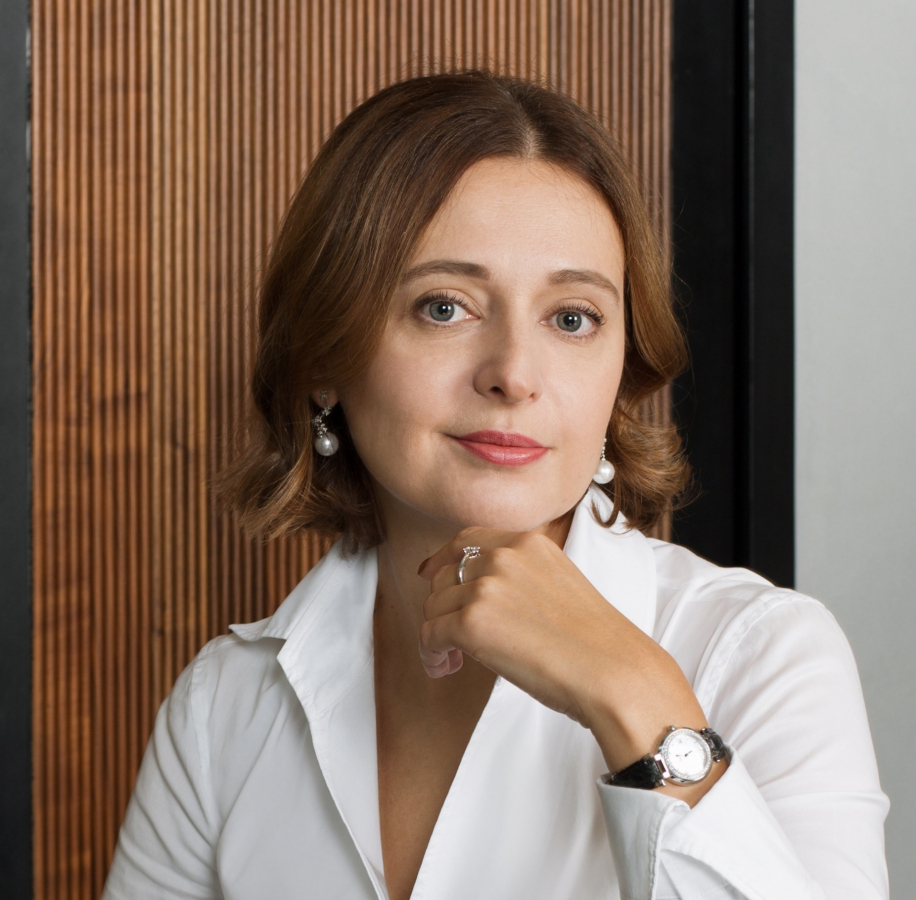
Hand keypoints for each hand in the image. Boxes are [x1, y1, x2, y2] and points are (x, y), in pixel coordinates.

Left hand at [417, 527, 710, 776]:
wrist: (613, 671)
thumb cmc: (594, 643)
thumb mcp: (558, 584)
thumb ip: (520, 577)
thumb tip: (479, 594)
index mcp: (528, 543)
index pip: (467, 540)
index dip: (441, 559)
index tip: (429, 574)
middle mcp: (504, 556)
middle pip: (445, 576)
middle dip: (442, 607)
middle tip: (452, 640)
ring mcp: (486, 587)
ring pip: (433, 607)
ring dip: (436, 636)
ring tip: (452, 660)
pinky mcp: (472, 621)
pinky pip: (429, 635)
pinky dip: (431, 655)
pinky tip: (445, 668)